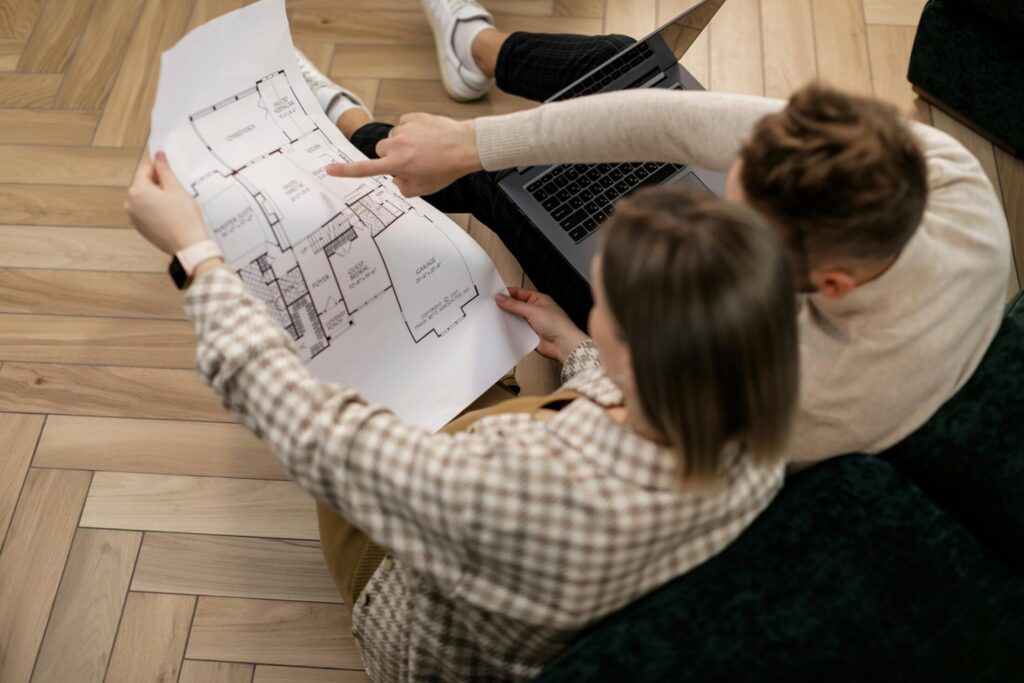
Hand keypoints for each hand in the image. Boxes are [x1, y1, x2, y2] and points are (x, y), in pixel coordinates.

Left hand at [125, 151, 209, 254]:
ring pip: (144, 197)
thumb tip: (158, 156)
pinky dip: (155, 207)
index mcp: (137, 190)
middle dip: (157, 181)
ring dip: (156, 194)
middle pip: (143, 183)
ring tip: (174, 201)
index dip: (156, 163)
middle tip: (175, 185)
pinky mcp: (139, 226)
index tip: (165, 160)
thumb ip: (164, 170)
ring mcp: (133, 216)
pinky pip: (145, 210)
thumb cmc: (184, 218)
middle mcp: (130, 202)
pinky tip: (170, 212)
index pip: (144, 167)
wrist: (188, 245)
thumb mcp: (176, 188)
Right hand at [326, 113, 481, 196]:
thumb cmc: (447, 168)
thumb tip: (395, 179)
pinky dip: (412, 131)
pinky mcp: (413, 117)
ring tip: (424, 150)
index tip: (329, 170)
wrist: (466, 145)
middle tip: (410, 163)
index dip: (345, 171)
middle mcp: (397, 145)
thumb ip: (403, 187)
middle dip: (390, 157)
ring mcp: (404, 129)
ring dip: (402, 144)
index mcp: (397, 165)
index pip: (365, 169)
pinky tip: (427, 137)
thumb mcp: (424, 188)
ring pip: (393, 138)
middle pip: (380, 151)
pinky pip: (404, 125)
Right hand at [495, 287, 588, 362]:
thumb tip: (501, 297)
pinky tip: (503, 329)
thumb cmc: (557, 325)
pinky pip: (516, 330)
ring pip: (515, 318)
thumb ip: (515, 305)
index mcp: (538, 299)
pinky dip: (510, 330)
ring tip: (495, 317)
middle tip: (492, 306)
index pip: (519, 293)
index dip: (507, 293)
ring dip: (507, 319)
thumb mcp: (533, 310)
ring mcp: (531, 322)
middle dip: (505, 307)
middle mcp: (534, 310)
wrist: (563, 345)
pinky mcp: (529, 334)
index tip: (494, 295)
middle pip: (515, 306)